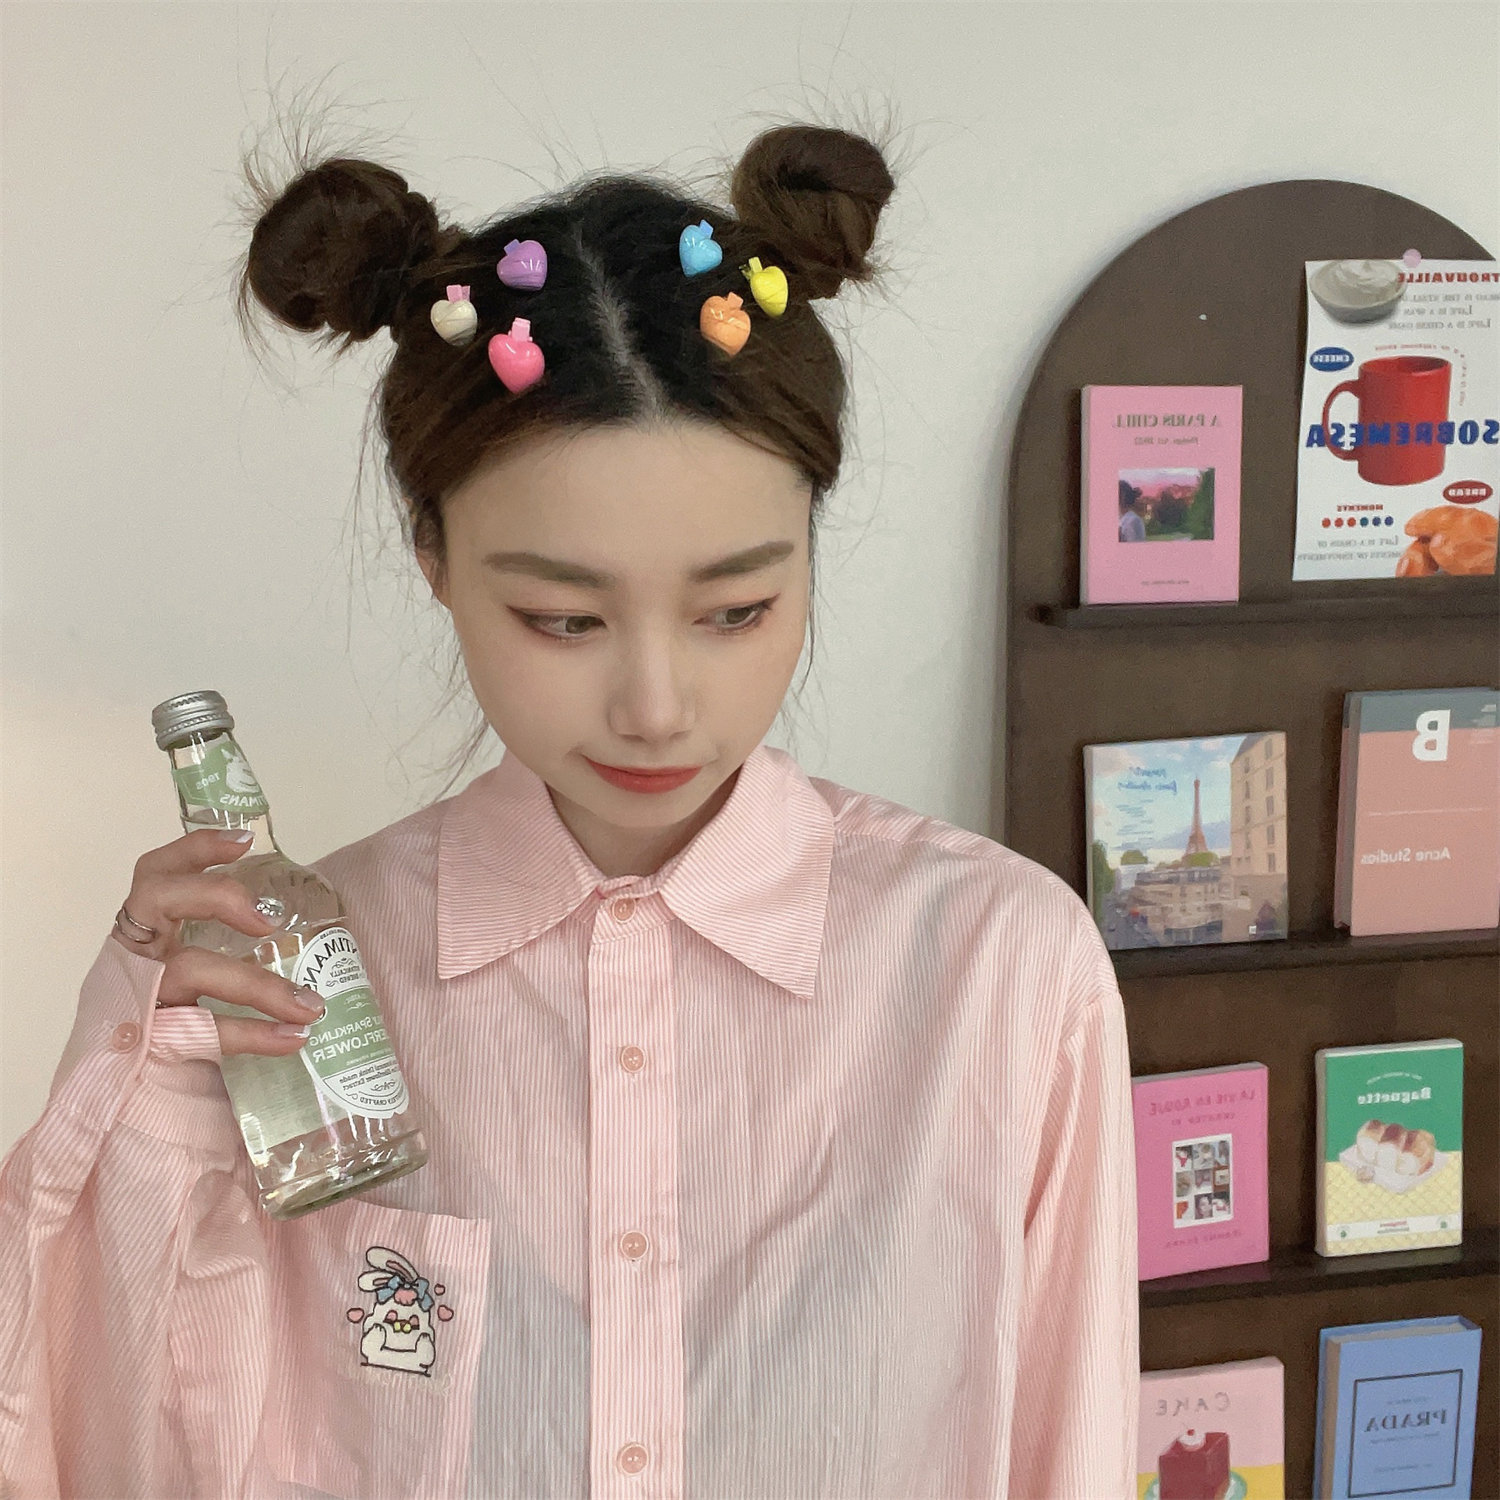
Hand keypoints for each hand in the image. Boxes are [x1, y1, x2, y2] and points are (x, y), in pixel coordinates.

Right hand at [114, 828, 325, 1055]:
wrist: (131, 1100)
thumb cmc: (177, 1023)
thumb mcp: (195, 973)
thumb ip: (227, 949)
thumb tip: (305, 935)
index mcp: (147, 932)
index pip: (156, 873)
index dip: (194, 849)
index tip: (245, 840)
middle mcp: (135, 957)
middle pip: (155, 898)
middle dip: (215, 894)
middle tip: (267, 920)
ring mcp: (137, 998)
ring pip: (188, 969)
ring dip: (257, 985)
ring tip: (309, 1005)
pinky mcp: (147, 1042)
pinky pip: (202, 1032)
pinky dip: (253, 1034)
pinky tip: (293, 1039)